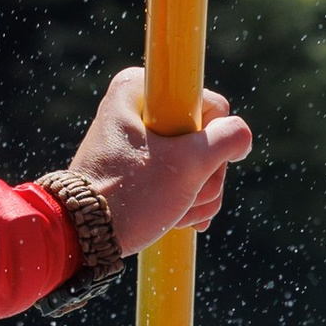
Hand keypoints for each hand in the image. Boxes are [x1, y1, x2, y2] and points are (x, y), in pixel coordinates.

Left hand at [64, 68, 249, 257]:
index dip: (210, 140)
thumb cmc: (132, 195)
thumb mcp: (188, 164)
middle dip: (204, 176)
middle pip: (207, 137)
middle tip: (182, 194)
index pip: (212, 106)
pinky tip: (176, 218)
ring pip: (200, 162)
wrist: (85, 237)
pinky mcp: (144, 167)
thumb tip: (240, 135)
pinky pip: (184, 178)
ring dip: (198, 194)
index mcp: (140, 88)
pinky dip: (187, 202)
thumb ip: (227, 139)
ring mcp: (142, 139)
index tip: (182, 160)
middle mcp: (139, 107)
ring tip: (175, 210)